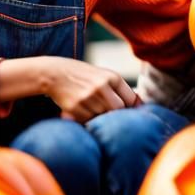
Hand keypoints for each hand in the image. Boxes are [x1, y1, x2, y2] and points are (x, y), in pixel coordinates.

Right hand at [0, 57, 139, 122]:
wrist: (55, 73)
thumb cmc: (83, 76)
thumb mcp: (103, 76)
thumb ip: (118, 89)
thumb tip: (139, 106)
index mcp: (112, 77)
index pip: (130, 100)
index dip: (130, 109)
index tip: (128, 113)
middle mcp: (102, 86)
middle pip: (118, 111)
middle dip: (115, 115)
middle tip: (108, 113)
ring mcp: (89, 97)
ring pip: (103, 117)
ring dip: (99, 117)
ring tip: (91, 108)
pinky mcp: (76, 107)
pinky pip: (88, 121)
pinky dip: (87, 120)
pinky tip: (81, 110)